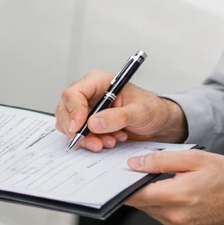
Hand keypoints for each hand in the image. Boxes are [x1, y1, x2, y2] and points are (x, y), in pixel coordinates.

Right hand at [55, 69, 187, 150]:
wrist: (157, 123)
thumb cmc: (151, 109)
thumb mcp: (139, 112)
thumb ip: (118, 117)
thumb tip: (94, 122)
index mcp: (98, 82)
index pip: (74, 93)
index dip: (74, 111)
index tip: (80, 127)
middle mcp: (89, 94)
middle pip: (65, 110)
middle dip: (78, 130)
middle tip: (95, 142)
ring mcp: (87, 110)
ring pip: (69, 125)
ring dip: (86, 138)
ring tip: (109, 141)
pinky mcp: (89, 124)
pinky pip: (79, 135)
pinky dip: (91, 142)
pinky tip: (110, 141)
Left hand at [126, 150, 223, 224]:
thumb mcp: (193, 158)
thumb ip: (160, 161)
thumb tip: (135, 164)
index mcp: (177, 197)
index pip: (135, 195)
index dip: (122, 183)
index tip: (116, 173)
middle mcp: (175, 217)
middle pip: (140, 203)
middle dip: (137, 186)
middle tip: (139, 169)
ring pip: (150, 210)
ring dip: (150, 195)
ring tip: (160, 178)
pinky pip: (161, 216)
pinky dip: (161, 203)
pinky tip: (170, 190)